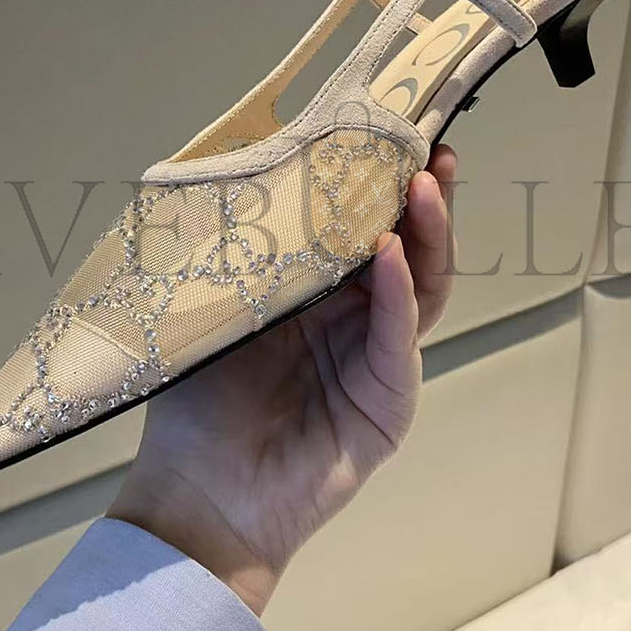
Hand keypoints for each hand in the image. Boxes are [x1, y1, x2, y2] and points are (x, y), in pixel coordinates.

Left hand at [107, 145, 457, 614]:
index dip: (380, 185)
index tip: (393, 133)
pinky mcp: (390, 402)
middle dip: (423, 197)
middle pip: (408, 249)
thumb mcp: (213, 311)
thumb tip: (245, 164)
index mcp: (316, 298)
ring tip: (422, 183)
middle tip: (433, 146)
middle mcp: (355, 323)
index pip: (362, 229)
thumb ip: (242, 252)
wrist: (202, 497)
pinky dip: (400, 293)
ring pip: (422, 286)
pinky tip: (393, 251)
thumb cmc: (198, 406)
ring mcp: (379, 361)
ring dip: (425, 233)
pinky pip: (400, 337)